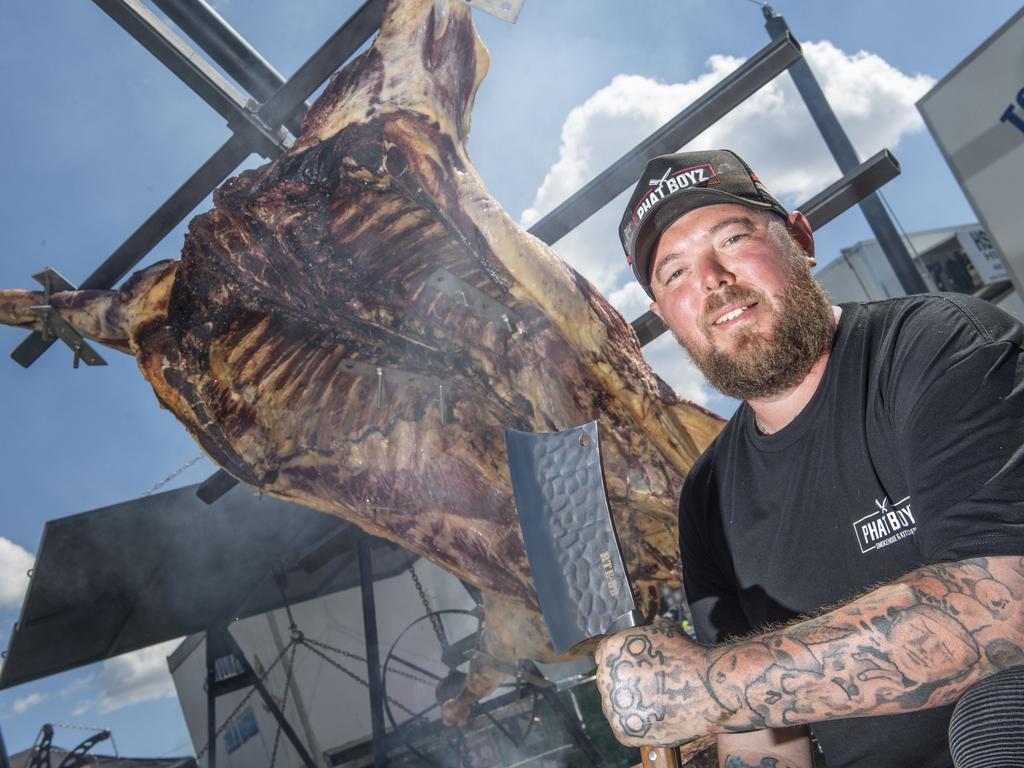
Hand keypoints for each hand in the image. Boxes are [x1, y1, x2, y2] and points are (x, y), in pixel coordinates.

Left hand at [594, 618, 719, 746]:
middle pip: (608, 681)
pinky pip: (625, 727)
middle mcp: (607, 678)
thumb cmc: (689, 657)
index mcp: (612, 650)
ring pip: (615, 705)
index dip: (620, 660)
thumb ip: (642, 633)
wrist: (709, 688)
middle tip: (648, 686)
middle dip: (625, 682)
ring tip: (655, 702)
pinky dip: (638, 725)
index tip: (632, 668)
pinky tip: (655, 716)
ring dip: (630, 704)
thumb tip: (642, 633)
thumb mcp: (662, 629)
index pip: (604, 655)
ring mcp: (614, 707)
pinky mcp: (624, 731)